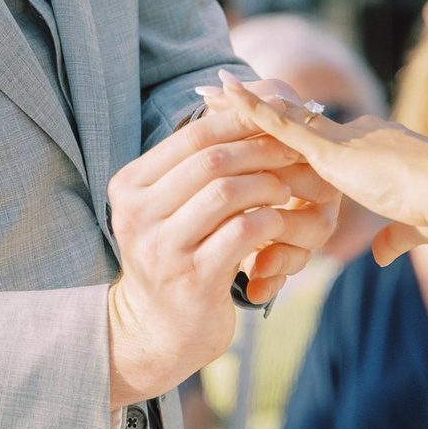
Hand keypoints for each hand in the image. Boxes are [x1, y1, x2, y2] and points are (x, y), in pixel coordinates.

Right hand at [105, 82, 338, 410]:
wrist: (158, 331)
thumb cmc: (175, 256)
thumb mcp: (171, 207)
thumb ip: (193, 165)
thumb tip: (237, 97)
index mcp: (130, 187)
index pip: (191, 137)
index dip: (239, 122)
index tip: (276, 119)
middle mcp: (137, 215)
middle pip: (211, 160)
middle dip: (262, 150)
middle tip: (297, 151)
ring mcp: (163, 248)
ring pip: (228, 192)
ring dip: (269, 184)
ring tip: (289, 190)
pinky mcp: (193, 279)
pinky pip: (244, 232)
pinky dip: (271, 220)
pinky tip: (282, 222)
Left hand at [207, 84, 427, 264]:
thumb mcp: (415, 225)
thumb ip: (394, 236)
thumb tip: (377, 253)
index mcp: (371, 151)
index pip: (318, 141)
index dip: (286, 131)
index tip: (263, 125)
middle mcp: (352, 136)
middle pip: (291, 122)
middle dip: (253, 109)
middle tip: (216, 92)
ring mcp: (342, 140)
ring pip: (280, 119)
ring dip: (241, 106)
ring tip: (206, 90)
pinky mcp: (333, 150)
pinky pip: (282, 127)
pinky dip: (251, 112)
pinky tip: (224, 96)